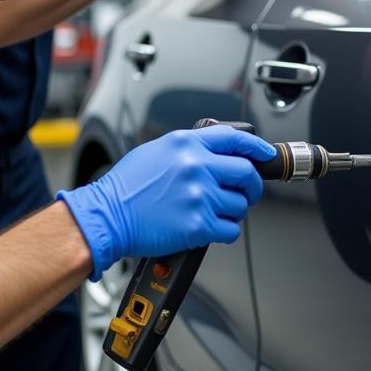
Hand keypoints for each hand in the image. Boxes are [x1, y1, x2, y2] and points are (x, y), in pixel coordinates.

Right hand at [58, 125, 276, 279]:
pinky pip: (230, 230)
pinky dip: (224, 232)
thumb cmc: (125, 187)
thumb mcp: (156, 151)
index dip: (257, 147)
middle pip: (246, 173)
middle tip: (245, 192)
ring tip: (214, 213)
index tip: (265, 154)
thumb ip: (188, 149)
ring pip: (240, 205)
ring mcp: (199, 196)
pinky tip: (209, 228)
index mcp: (186, 144)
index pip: (234, 139)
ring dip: (233, 211)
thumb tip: (215, 154)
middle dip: (251, 186)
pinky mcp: (198, 224)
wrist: (106, 216)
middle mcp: (196, 166)